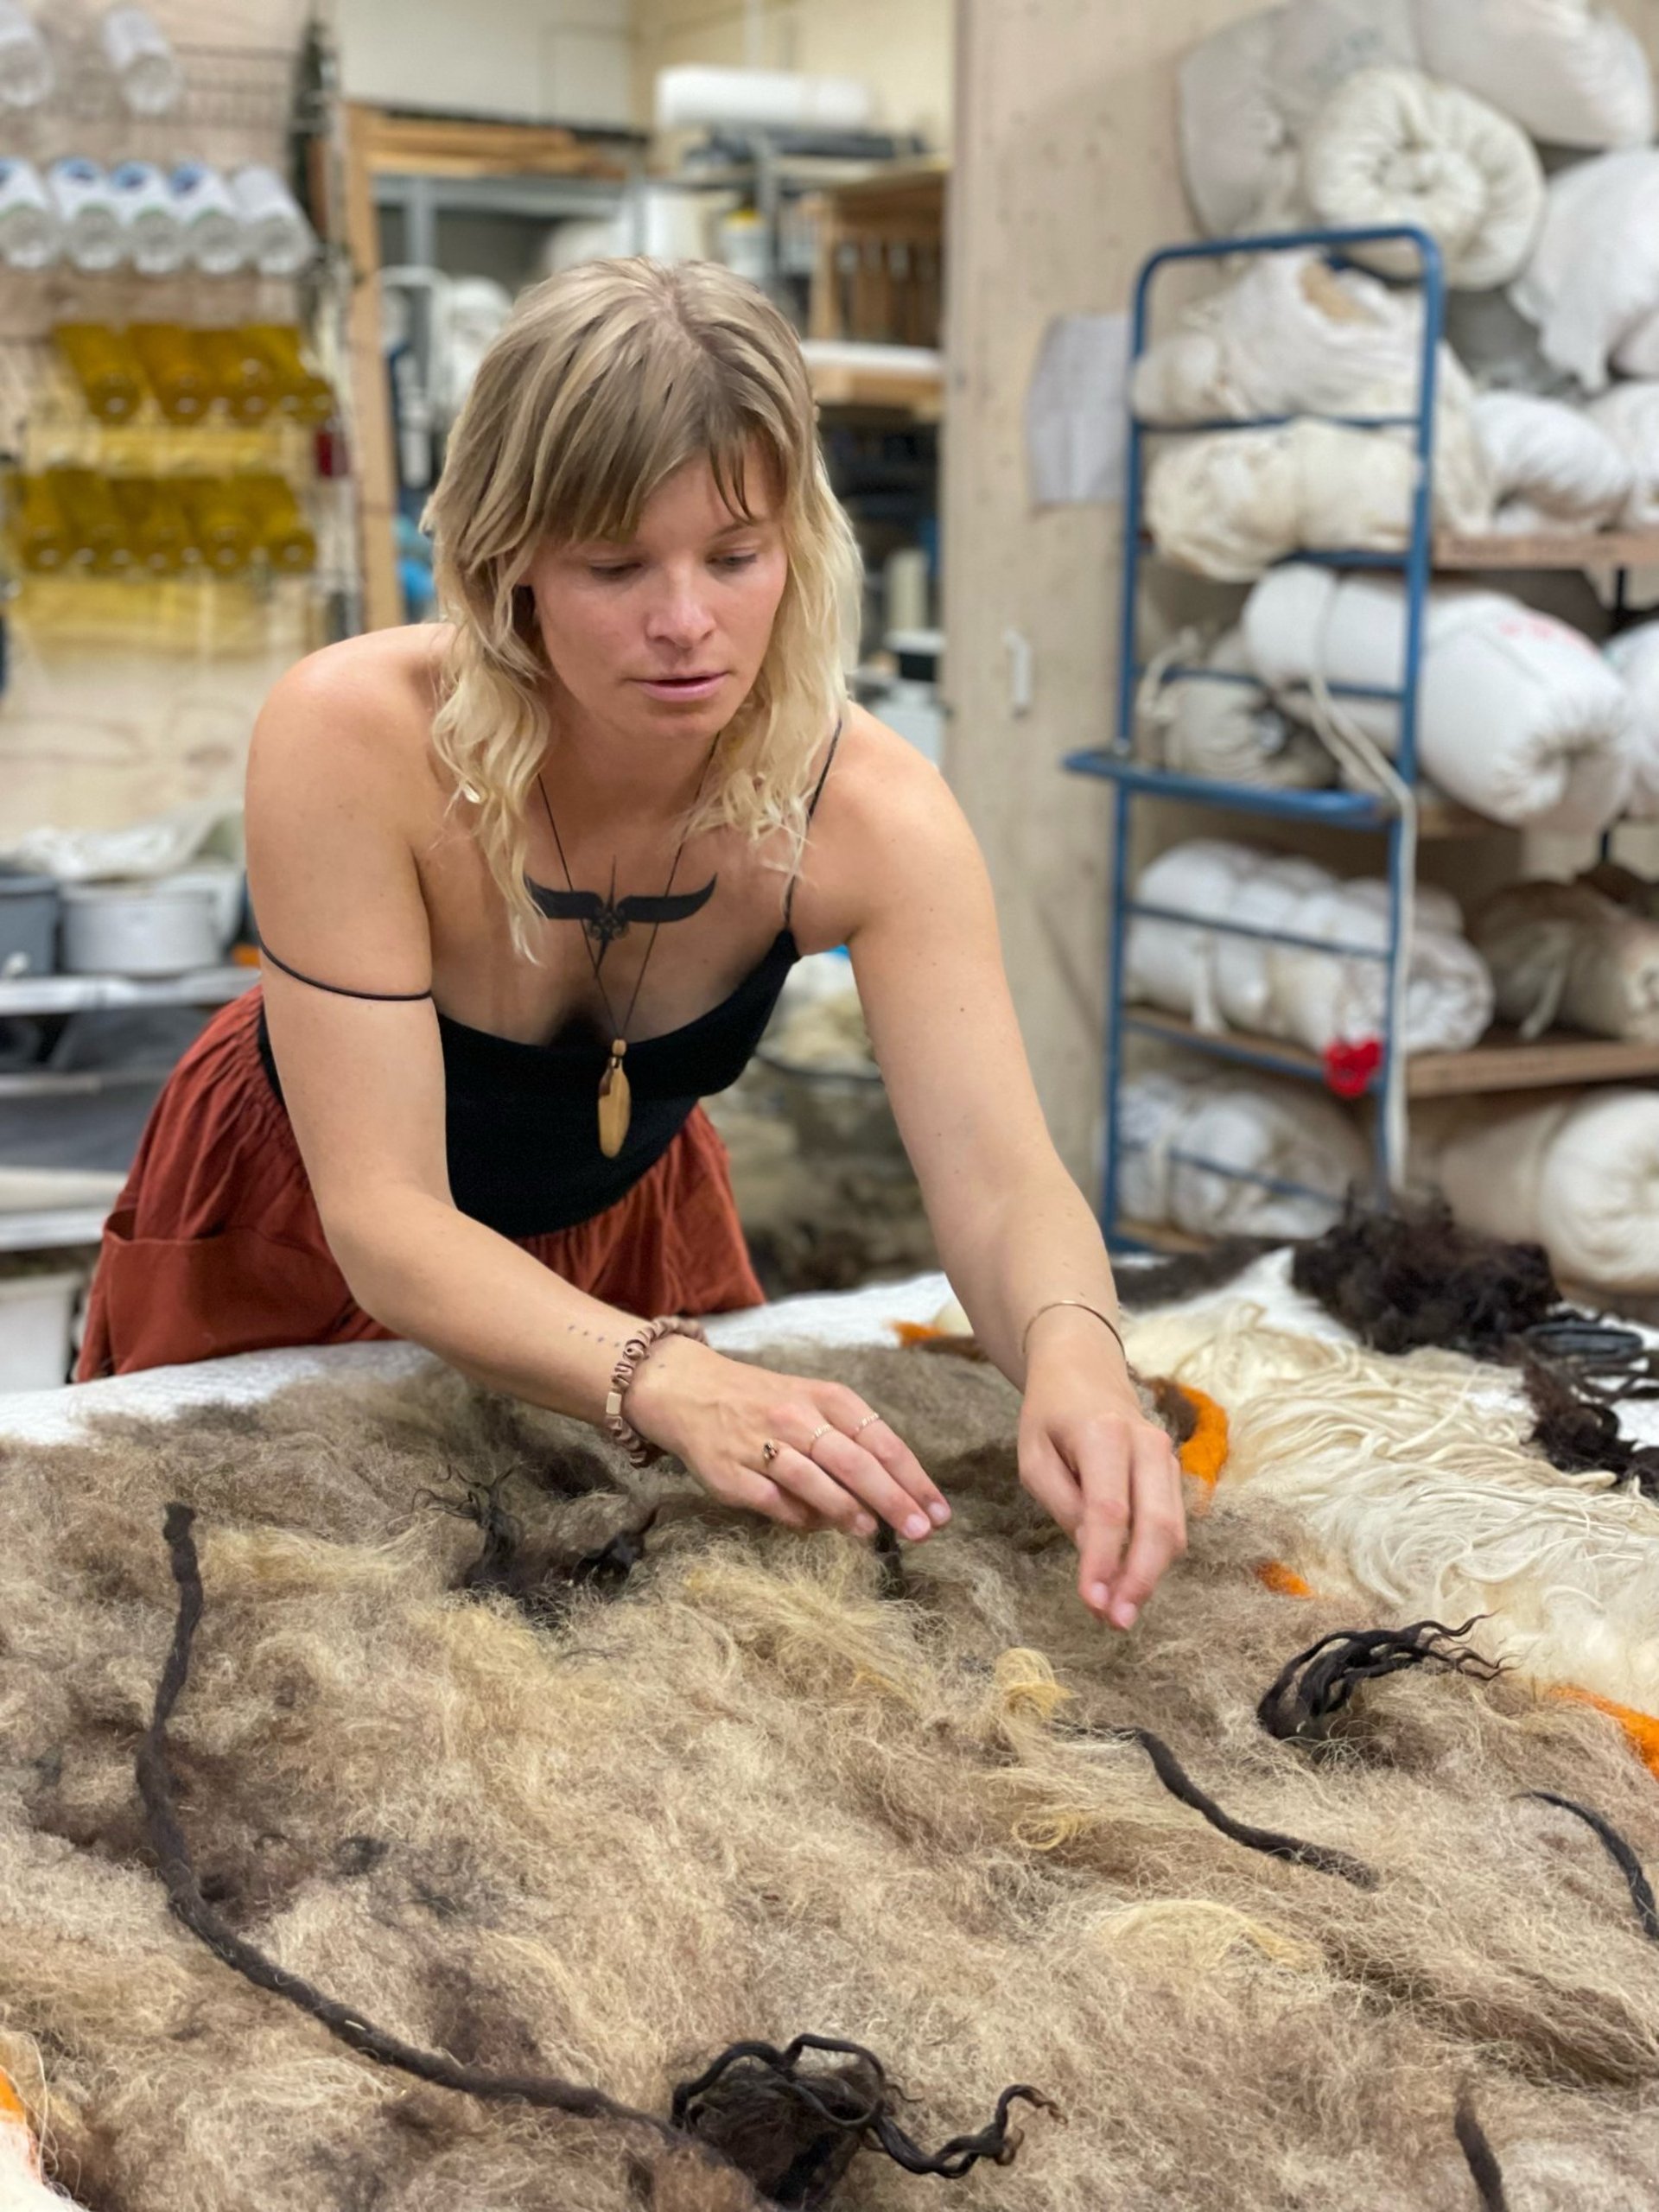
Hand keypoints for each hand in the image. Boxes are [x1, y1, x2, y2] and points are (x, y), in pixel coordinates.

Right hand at [626, 1338, 951, 1541]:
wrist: (690, 1390)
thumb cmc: (765, 1403)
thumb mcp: (814, 1405)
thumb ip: (851, 1444)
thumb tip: (893, 1494)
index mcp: (825, 1397)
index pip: (881, 1440)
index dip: (913, 1478)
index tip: (939, 1511)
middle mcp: (795, 1416)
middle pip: (854, 1461)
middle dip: (893, 1499)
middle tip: (921, 1531)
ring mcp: (761, 1444)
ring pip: (813, 1479)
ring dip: (847, 1509)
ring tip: (870, 1533)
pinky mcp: (730, 1473)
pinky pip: (772, 1501)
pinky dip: (798, 1517)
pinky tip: (817, 1528)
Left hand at [1016, 1308, 1185, 1629]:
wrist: (1085, 1368)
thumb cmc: (1051, 1414)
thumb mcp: (1033, 1453)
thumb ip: (1062, 1500)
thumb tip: (1092, 1550)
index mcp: (1104, 1434)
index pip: (1109, 1508)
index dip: (1103, 1559)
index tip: (1091, 1600)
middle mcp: (1147, 1444)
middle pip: (1157, 1523)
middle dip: (1139, 1578)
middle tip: (1115, 1621)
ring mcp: (1166, 1459)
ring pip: (1173, 1529)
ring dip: (1150, 1576)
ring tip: (1118, 1614)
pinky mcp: (1172, 1473)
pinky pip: (1172, 1524)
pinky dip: (1155, 1560)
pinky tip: (1130, 1584)